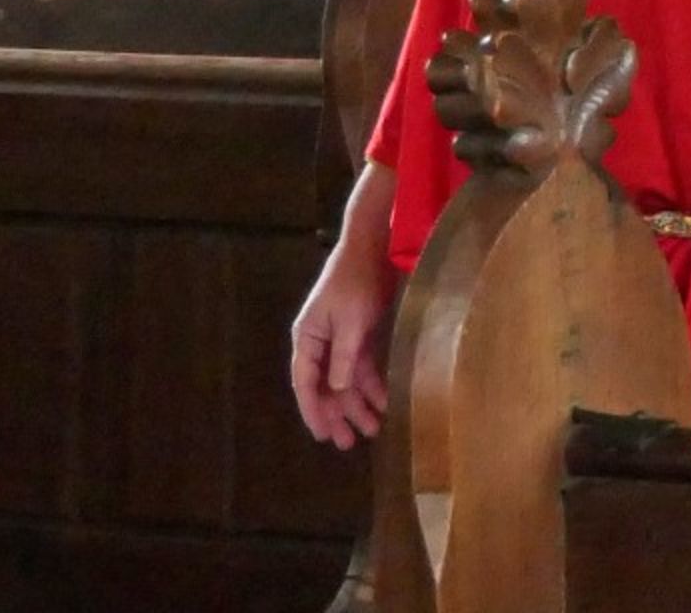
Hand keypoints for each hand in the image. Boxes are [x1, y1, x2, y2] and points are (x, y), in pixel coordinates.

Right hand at [290, 235, 393, 449]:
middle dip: (338, 415)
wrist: (372, 247)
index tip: (322, 435)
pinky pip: (362, 367)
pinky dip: (372, 384)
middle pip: (326, 387)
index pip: (305, 383)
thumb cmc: (356, 282)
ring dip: (359, 404)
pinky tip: (385, 402)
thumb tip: (336, 391)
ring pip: (346, 380)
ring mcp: (339, 339)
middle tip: (350, 443)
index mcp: (308, 338)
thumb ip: (344, 357)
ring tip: (374, 430)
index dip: (313, 411)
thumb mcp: (351, 322)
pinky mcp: (358, 334)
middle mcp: (320, 342)